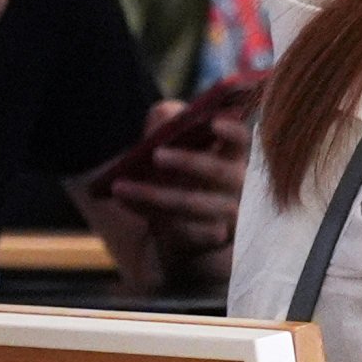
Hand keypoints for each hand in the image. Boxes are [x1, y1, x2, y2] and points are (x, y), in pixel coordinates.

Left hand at [113, 97, 250, 262]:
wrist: (172, 233)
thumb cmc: (173, 178)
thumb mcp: (168, 144)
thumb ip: (168, 123)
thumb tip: (164, 118)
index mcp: (232, 159)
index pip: (242, 141)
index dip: (233, 131)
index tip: (214, 122)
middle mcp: (237, 189)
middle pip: (222, 174)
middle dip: (189, 162)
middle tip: (156, 155)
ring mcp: (225, 220)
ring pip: (195, 205)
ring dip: (155, 195)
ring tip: (120, 186)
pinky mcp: (204, 243)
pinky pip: (178, 229)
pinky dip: (148, 213)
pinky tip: (126, 201)